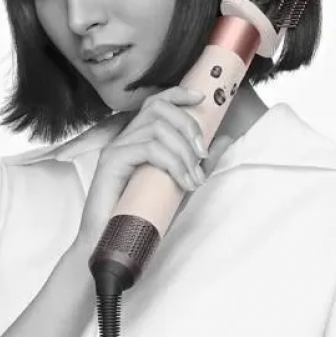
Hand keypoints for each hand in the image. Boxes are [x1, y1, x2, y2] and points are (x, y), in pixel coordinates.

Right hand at [75, 85, 232, 250]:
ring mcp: (116, 149)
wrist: (111, 242)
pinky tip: (182, 182)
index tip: (201, 98)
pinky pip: (148, 149)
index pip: (155, 103)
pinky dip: (172, 163)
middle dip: (188, 125)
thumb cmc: (142, 217)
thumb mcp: (180, 186)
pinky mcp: (111, 162)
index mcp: (137, 139)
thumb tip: (224, 138)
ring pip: (156, 129)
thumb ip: (200, 163)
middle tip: (202, 154)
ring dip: (183, 151)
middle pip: (158, 108)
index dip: (178, 94)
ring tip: (193, 179)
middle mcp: (124, 139)